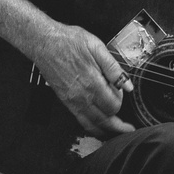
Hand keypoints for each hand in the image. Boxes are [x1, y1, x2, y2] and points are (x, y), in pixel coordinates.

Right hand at [32, 24, 136, 138]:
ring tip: (116, 132)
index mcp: (92, 82)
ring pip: (92, 124)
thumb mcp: (96, 47)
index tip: (121, 92)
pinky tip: (98, 127)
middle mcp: (82, 96)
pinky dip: (92, 127)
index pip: (113, 106)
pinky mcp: (66, 101)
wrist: (44, 43)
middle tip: (128, 129)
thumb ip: (113, 68)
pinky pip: (80, 121)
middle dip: (119, 126)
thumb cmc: (69, 41)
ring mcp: (73, 101)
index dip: (121, 101)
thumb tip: (127, 85)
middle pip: (105, 120)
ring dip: (106, 131)